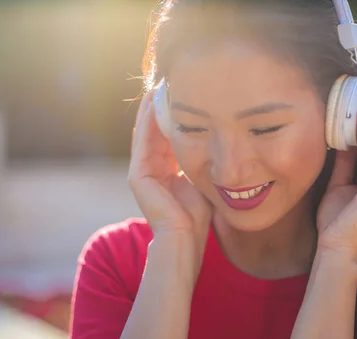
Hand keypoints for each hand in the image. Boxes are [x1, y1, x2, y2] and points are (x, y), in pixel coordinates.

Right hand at [128, 92, 211, 251]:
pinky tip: (154, 99)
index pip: (170, 137)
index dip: (177, 116)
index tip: (185, 94)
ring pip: (148, 131)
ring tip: (160, 83)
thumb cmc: (199, 216)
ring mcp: (142, 171)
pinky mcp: (137, 174)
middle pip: (156, 130)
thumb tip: (219, 143)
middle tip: (169, 81)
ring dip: (153, 107)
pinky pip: (144, 139)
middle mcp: (152, 169)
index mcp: (167, 172)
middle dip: (163, 107)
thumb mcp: (203, 180)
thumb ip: (204, 162)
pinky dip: (148, 119)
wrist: (186, 239)